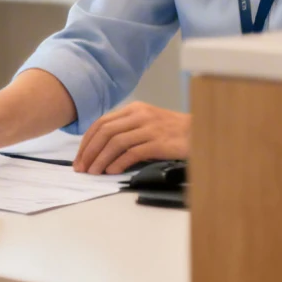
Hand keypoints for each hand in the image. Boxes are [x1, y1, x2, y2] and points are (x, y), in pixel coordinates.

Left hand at [73, 102, 188, 174]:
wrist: (202, 132)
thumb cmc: (173, 131)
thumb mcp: (148, 123)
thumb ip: (127, 129)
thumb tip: (101, 149)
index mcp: (134, 109)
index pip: (101, 123)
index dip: (87, 141)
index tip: (79, 158)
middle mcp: (140, 115)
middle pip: (105, 132)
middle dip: (89, 151)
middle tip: (82, 168)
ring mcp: (149, 128)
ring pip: (115, 142)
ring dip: (100, 159)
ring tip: (93, 172)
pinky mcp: (159, 142)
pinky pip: (132, 152)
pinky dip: (119, 162)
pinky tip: (111, 171)